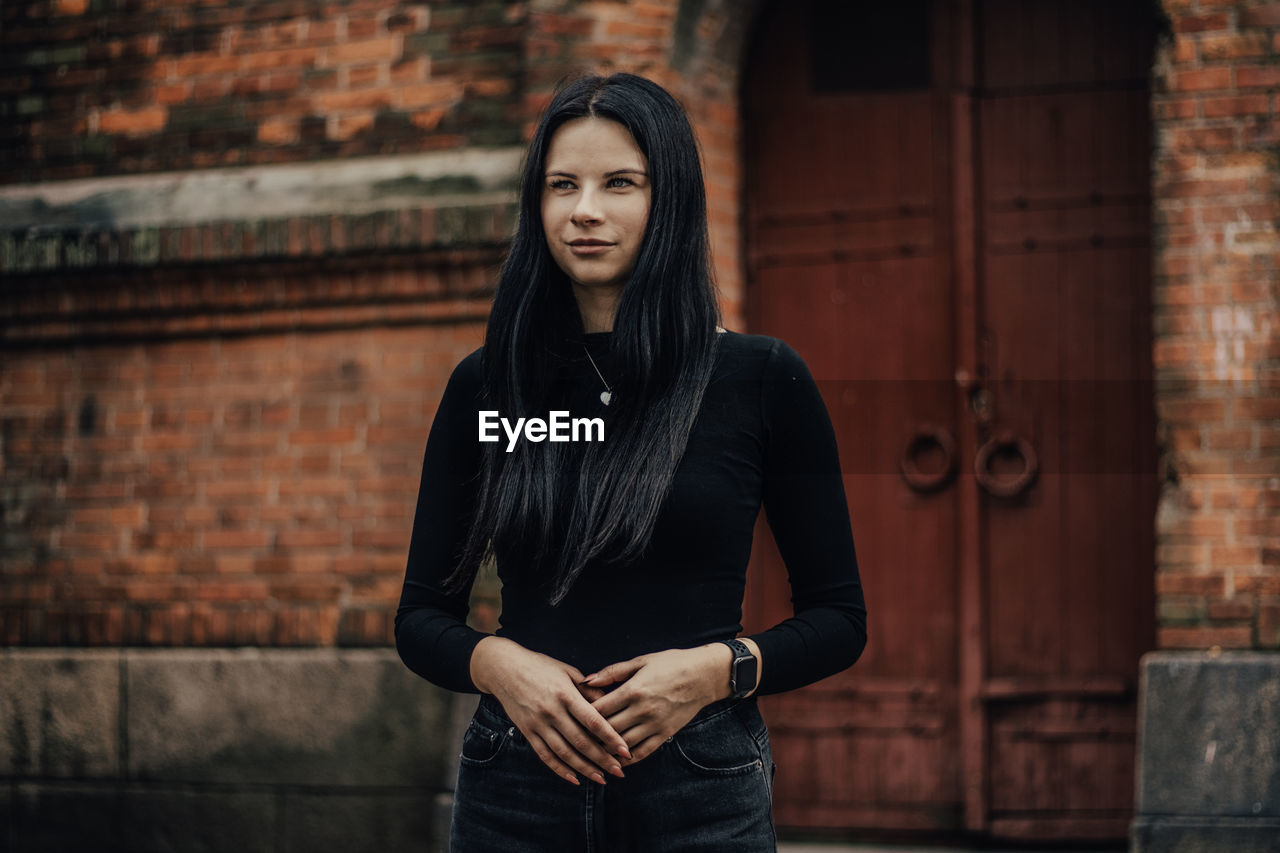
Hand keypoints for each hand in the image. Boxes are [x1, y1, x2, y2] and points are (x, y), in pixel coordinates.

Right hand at [469, 636, 630, 785]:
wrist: (503, 668)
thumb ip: (588, 689)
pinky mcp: (527, 732)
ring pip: (564, 753)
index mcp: (565, 694)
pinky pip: (545, 755)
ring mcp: (538, 723)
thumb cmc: (540, 666)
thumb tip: (611, 703)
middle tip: (620, 770)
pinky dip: (560, 769)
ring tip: (601, 778)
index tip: (625, 750)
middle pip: (581, 741)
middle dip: (602, 759)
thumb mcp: (567, 671)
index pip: (592, 721)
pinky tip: (574, 779)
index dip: (611, 738)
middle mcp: (551, 711)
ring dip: (584, 768)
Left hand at [584, 644, 732, 765]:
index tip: (571, 718)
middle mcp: (642, 710)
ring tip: (591, 752)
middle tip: (574, 739)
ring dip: (606, 750)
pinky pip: (642, 752)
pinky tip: (616, 760)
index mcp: (633, 690)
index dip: (583, 715)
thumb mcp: (641, 661)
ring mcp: (654, 724)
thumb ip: (613, 672)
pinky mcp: (665, 734)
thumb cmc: (671, 663)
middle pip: (608, 729)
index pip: (600, 709)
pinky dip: (627, 759)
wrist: (704, 675)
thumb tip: (587, 680)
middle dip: (590, 735)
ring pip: (623, 744)